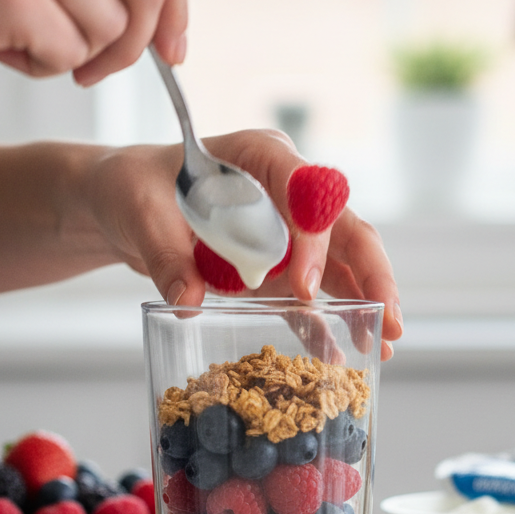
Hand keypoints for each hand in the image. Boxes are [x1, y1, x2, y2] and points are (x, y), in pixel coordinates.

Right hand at [0, 0, 185, 80]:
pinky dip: (44, 67)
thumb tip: (161, 12)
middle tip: (93, 68)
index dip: (180, 5)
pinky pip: (69, 53)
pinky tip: (3, 48)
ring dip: (76, 56)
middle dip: (135, 46)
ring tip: (24, 41)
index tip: (172, 52)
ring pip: (111, 28)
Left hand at [84, 130, 402, 358]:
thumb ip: (165, 255)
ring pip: (342, 264)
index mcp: (260, 157)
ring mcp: (287, 230)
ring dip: (364, 303)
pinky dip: (324, 324)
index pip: (306, 191)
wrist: (126, 204)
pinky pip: (310, 295)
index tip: (306, 288)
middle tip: (388, 320)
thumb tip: (188, 303)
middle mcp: (286, 191)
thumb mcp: (140, 213)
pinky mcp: (277, 265)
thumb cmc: (135, 189)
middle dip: (372, 275)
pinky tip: (338, 356)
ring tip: (384, 344)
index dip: (313, 239)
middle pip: (345, 228)